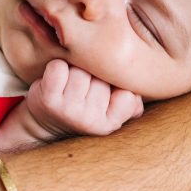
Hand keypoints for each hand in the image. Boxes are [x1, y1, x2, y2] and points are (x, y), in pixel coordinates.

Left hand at [25, 59, 143, 138]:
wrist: (44, 122)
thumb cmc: (82, 108)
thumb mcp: (110, 110)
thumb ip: (131, 100)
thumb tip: (145, 85)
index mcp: (110, 123)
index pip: (126, 91)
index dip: (115, 82)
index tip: (104, 87)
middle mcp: (90, 121)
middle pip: (102, 76)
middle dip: (93, 73)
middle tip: (83, 83)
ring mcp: (69, 111)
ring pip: (81, 70)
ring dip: (74, 69)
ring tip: (69, 81)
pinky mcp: (48, 100)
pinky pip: (59, 67)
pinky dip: (56, 67)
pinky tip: (55, 78)